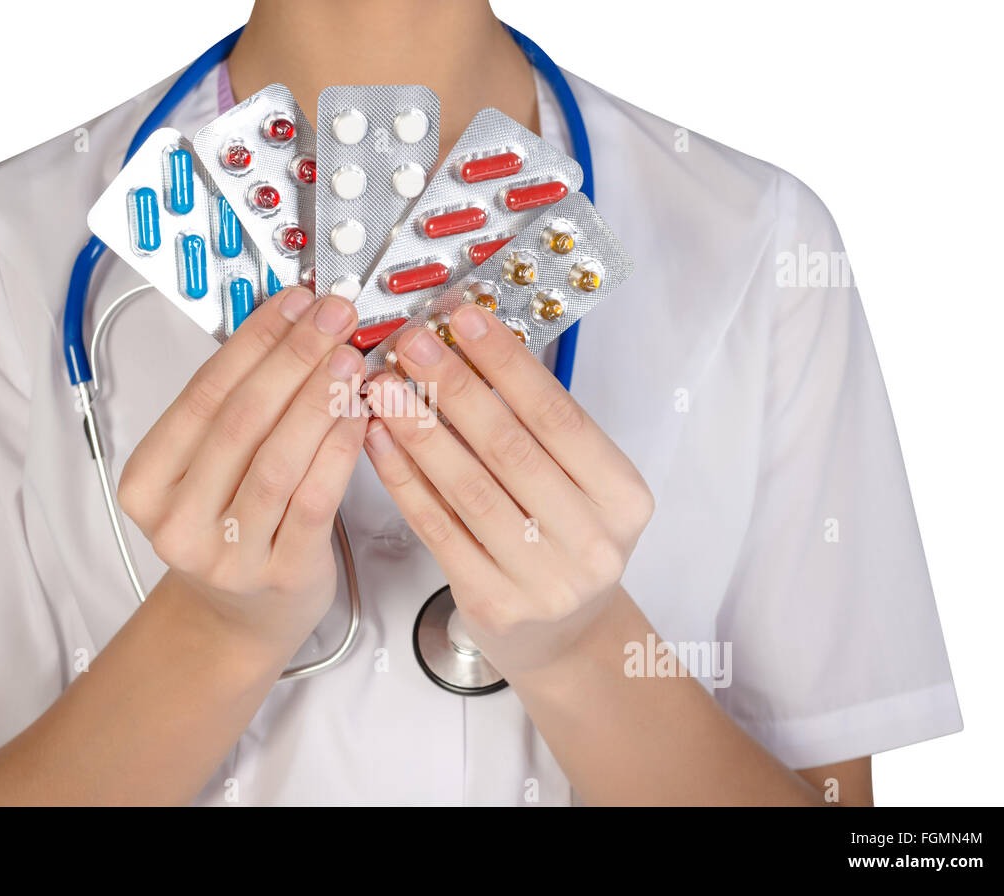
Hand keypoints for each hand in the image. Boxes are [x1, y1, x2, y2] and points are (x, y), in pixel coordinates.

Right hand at [118, 288, 365, 653]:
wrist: (236, 621)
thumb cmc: (227, 531)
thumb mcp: (206, 472)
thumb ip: (234, 409)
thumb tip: (288, 325)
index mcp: (148, 485)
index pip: (202, 395)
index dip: (253, 341)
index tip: (293, 303)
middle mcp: (179, 521)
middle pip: (241, 421)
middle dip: (293, 358)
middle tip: (333, 317)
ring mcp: (228, 555)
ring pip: (279, 459)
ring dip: (319, 398)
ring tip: (350, 357)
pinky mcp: (281, 575)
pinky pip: (314, 500)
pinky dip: (339, 451)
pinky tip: (360, 415)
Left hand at [363, 304, 653, 675]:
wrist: (564, 639)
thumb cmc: (563, 544)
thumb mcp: (577, 486)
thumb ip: (535, 431)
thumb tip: (468, 351)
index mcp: (624, 499)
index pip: (559, 417)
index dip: (507, 364)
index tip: (464, 321)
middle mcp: (593, 542)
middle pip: (510, 449)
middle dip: (453, 388)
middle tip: (411, 345)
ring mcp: (545, 581)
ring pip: (469, 489)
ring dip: (419, 430)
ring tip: (384, 387)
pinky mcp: (495, 604)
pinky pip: (438, 529)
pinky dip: (404, 480)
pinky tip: (379, 442)